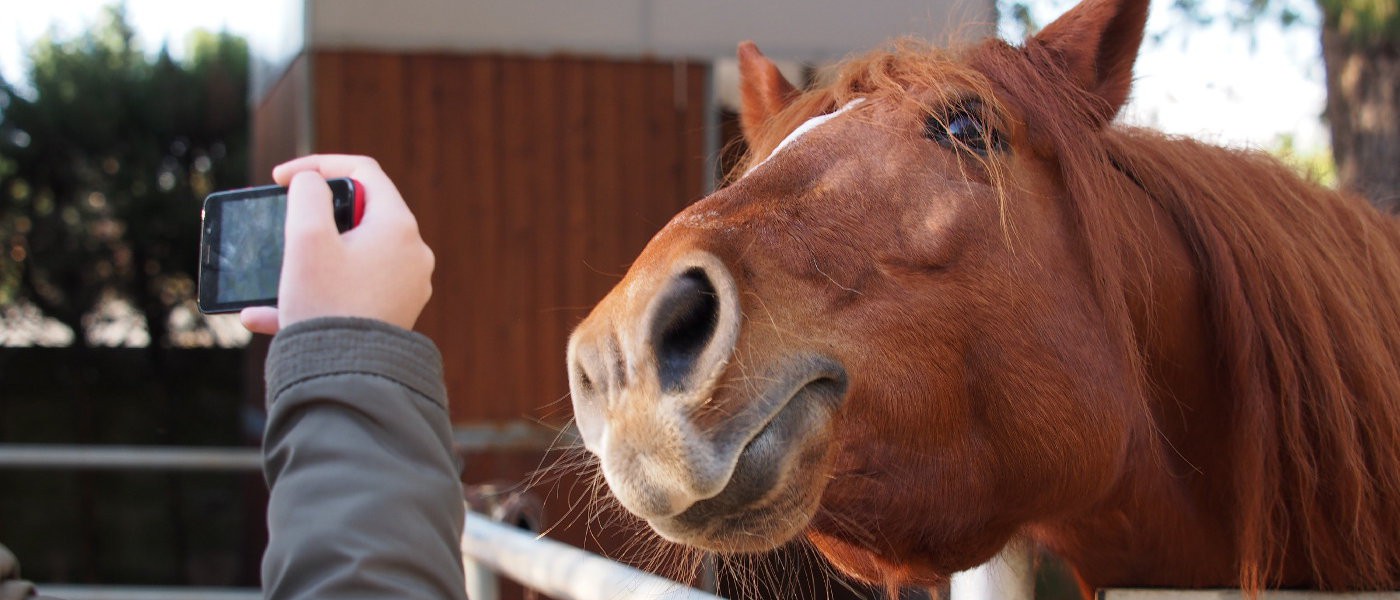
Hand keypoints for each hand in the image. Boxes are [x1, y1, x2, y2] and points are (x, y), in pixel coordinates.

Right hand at [239, 155, 434, 334]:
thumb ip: (307, 193)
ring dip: (306, 262)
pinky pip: (350, 290)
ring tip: (269, 275)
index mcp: (398, 227)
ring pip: (349, 257)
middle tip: (281, 224)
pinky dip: (316, 292)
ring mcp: (406, 286)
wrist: (347, 379)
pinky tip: (265, 314)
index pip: (363, 171)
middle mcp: (412, 254)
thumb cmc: (327, 305)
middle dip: (312, 218)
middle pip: (359, 214)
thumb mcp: (306, 238)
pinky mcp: (392, 314)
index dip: (318, 165)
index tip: (282, 179)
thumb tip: (312, 182)